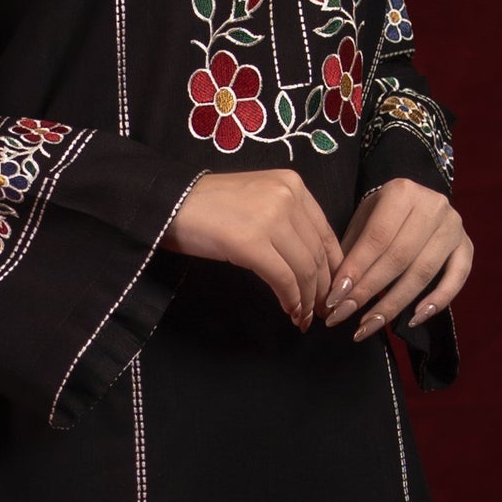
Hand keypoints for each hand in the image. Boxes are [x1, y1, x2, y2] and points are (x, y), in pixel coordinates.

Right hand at [164, 169, 342, 327]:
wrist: (168, 203)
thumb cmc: (208, 206)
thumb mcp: (257, 201)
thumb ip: (286, 220)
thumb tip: (309, 261)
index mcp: (292, 184)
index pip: (325, 233)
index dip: (333, 268)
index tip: (330, 290)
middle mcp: (288, 196)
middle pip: (318, 253)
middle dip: (322, 288)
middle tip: (319, 311)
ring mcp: (270, 218)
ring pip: (304, 269)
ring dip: (306, 299)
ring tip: (303, 317)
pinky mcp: (251, 242)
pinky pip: (283, 278)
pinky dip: (290, 299)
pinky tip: (290, 311)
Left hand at [323, 179, 472, 341]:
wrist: (418, 202)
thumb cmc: (383, 216)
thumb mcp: (362, 221)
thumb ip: (350, 252)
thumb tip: (335, 295)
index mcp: (402, 192)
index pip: (377, 238)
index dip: (355, 270)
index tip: (334, 299)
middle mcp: (433, 206)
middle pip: (399, 257)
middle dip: (368, 291)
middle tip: (343, 316)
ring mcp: (453, 227)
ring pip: (424, 272)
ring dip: (394, 303)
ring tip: (368, 325)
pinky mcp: (467, 246)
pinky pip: (457, 278)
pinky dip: (438, 301)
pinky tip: (414, 319)